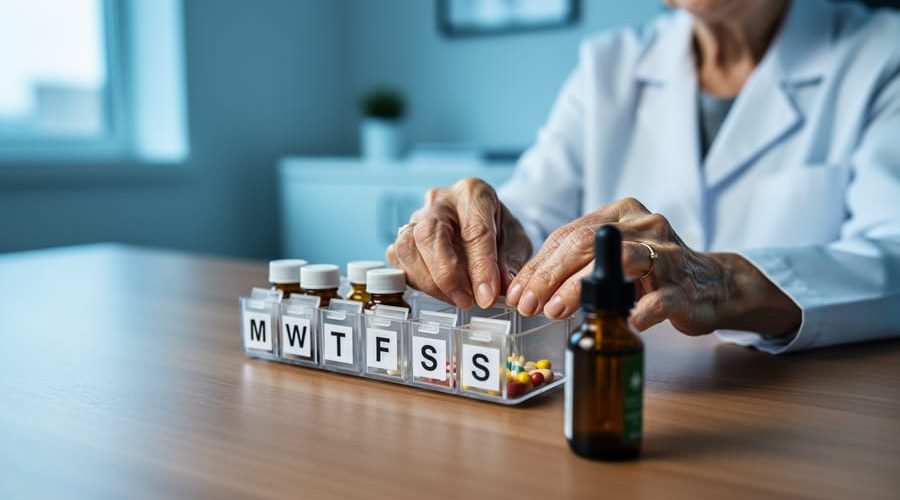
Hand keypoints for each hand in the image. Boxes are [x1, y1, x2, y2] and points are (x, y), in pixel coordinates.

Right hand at [387, 178, 532, 308]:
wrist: (484, 222)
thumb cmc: (499, 229)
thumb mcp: (516, 240)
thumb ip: (510, 261)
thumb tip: (501, 287)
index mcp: (473, 193)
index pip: (475, 230)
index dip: (481, 267)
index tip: (488, 295)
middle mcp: (440, 201)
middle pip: (430, 233)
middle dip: (447, 274)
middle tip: (466, 300)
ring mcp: (417, 216)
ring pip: (407, 246)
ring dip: (430, 281)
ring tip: (455, 298)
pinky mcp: (402, 235)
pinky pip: (398, 258)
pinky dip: (416, 280)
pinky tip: (438, 291)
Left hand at [506, 197, 799, 336]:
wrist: (713, 285)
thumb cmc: (652, 273)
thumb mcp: (611, 258)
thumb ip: (575, 264)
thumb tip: (527, 289)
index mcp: (621, 213)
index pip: (568, 234)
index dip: (539, 265)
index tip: (517, 292)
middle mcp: (644, 225)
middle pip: (587, 243)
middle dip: (551, 276)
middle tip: (529, 305)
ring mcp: (668, 254)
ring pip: (620, 263)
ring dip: (582, 288)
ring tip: (556, 311)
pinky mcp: (685, 287)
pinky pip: (660, 298)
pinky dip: (640, 310)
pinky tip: (623, 322)